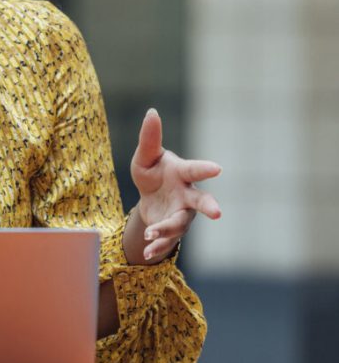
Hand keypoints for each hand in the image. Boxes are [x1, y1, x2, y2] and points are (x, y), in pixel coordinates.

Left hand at [131, 108, 221, 260]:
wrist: (149, 197)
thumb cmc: (152, 172)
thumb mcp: (145, 156)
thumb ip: (149, 138)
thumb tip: (152, 111)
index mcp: (182, 174)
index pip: (194, 169)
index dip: (205, 169)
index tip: (217, 168)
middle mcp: (187, 195)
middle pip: (201, 201)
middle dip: (209, 206)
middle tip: (218, 212)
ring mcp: (182, 214)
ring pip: (180, 224)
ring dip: (167, 230)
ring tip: (151, 234)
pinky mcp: (172, 230)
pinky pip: (168, 240)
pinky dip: (158, 245)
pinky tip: (148, 251)